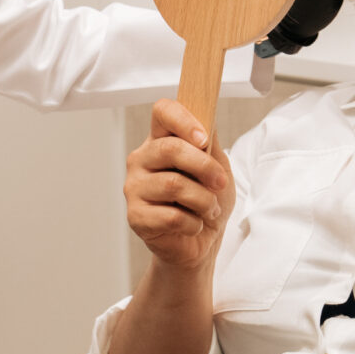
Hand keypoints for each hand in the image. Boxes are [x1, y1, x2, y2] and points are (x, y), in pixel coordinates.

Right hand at [125, 99, 232, 271]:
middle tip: (220, 183)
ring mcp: (134, 187)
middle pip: (170, 149)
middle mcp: (141, 160)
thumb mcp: (217, 166)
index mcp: (160, 140)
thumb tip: (207, 120)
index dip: (183, 120)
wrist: (201, 241)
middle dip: (205, 167)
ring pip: (174, 185)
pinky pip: (171, 216)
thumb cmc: (207, 200)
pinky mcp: (135, 217)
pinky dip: (193, 223)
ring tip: (209, 209)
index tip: (204, 139)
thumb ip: (209, 142)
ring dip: (203, 200)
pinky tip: (193, 225)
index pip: (162, 112)